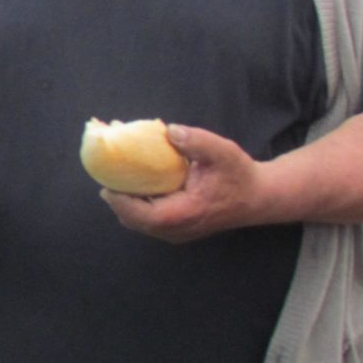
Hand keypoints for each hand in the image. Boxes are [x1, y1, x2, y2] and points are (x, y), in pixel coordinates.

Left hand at [102, 125, 268, 242]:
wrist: (257, 198)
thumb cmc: (240, 175)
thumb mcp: (223, 152)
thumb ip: (196, 141)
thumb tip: (169, 130)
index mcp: (185, 213)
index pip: (144, 215)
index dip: (121, 201)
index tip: (106, 182)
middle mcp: (177, 229)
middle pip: (133, 220)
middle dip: (116, 198)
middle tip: (104, 173)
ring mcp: (175, 232)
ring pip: (137, 222)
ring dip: (123, 202)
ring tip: (112, 176)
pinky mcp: (175, 229)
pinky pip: (146, 220)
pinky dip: (134, 204)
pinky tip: (130, 183)